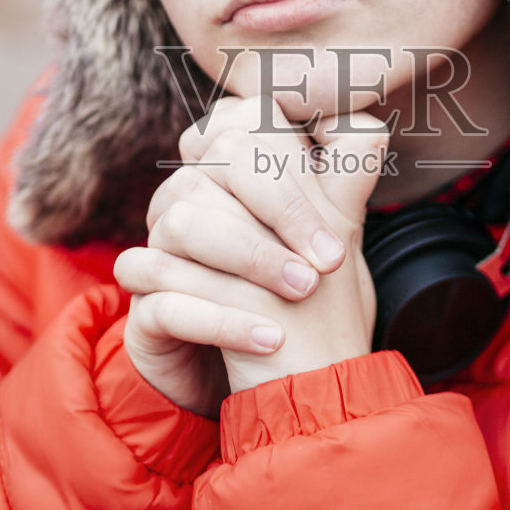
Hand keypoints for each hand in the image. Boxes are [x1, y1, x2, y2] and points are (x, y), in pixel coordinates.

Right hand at [114, 96, 388, 412]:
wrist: (269, 386)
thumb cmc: (297, 304)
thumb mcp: (327, 242)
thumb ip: (340, 181)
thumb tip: (366, 123)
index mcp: (222, 181)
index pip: (237, 129)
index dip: (287, 156)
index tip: (337, 202)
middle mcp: (181, 209)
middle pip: (209, 169)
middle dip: (279, 208)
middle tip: (330, 258)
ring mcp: (155, 257)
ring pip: (181, 225)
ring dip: (251, 258)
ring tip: (302, 292)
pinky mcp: (143, 314)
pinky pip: (165, 301)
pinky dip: (222, 320)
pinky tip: (270, 338)